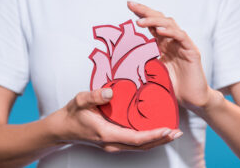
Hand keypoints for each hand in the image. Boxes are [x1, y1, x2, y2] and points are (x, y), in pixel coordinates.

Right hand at [47, 88, 181, 152]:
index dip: (153, 135)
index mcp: (107, 134)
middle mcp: (112, 143)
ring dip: (157, 141)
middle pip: (142, 146)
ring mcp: (113, 145)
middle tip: (177, 132)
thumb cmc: (73, 114)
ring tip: (171, 133)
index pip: (136, 138)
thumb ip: (94, 96)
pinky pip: (134, 144)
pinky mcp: (113, 142)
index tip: (168, 130)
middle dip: (161, 140)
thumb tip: (110, 92)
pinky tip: (155, 133)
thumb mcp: (80, 100)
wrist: (62, 129)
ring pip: (139, 147)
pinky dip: (148, 140)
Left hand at [128, 1, 221, 112]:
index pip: (151, 25)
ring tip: (140, 21)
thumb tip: (124, 60)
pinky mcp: (192, 52)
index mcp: (163, 45)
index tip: (128, 6)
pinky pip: (181, 37)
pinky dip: (170, 32)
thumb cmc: (173, 87)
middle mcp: (173, 42)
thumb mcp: (153, 72)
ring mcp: (183, 45)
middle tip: (131, 5)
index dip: (141, 15)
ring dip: (154, 20)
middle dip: (145, 11)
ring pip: (170, 25)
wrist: (191, 100)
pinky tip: (160, 30)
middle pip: (160, 20)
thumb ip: (144, 62)